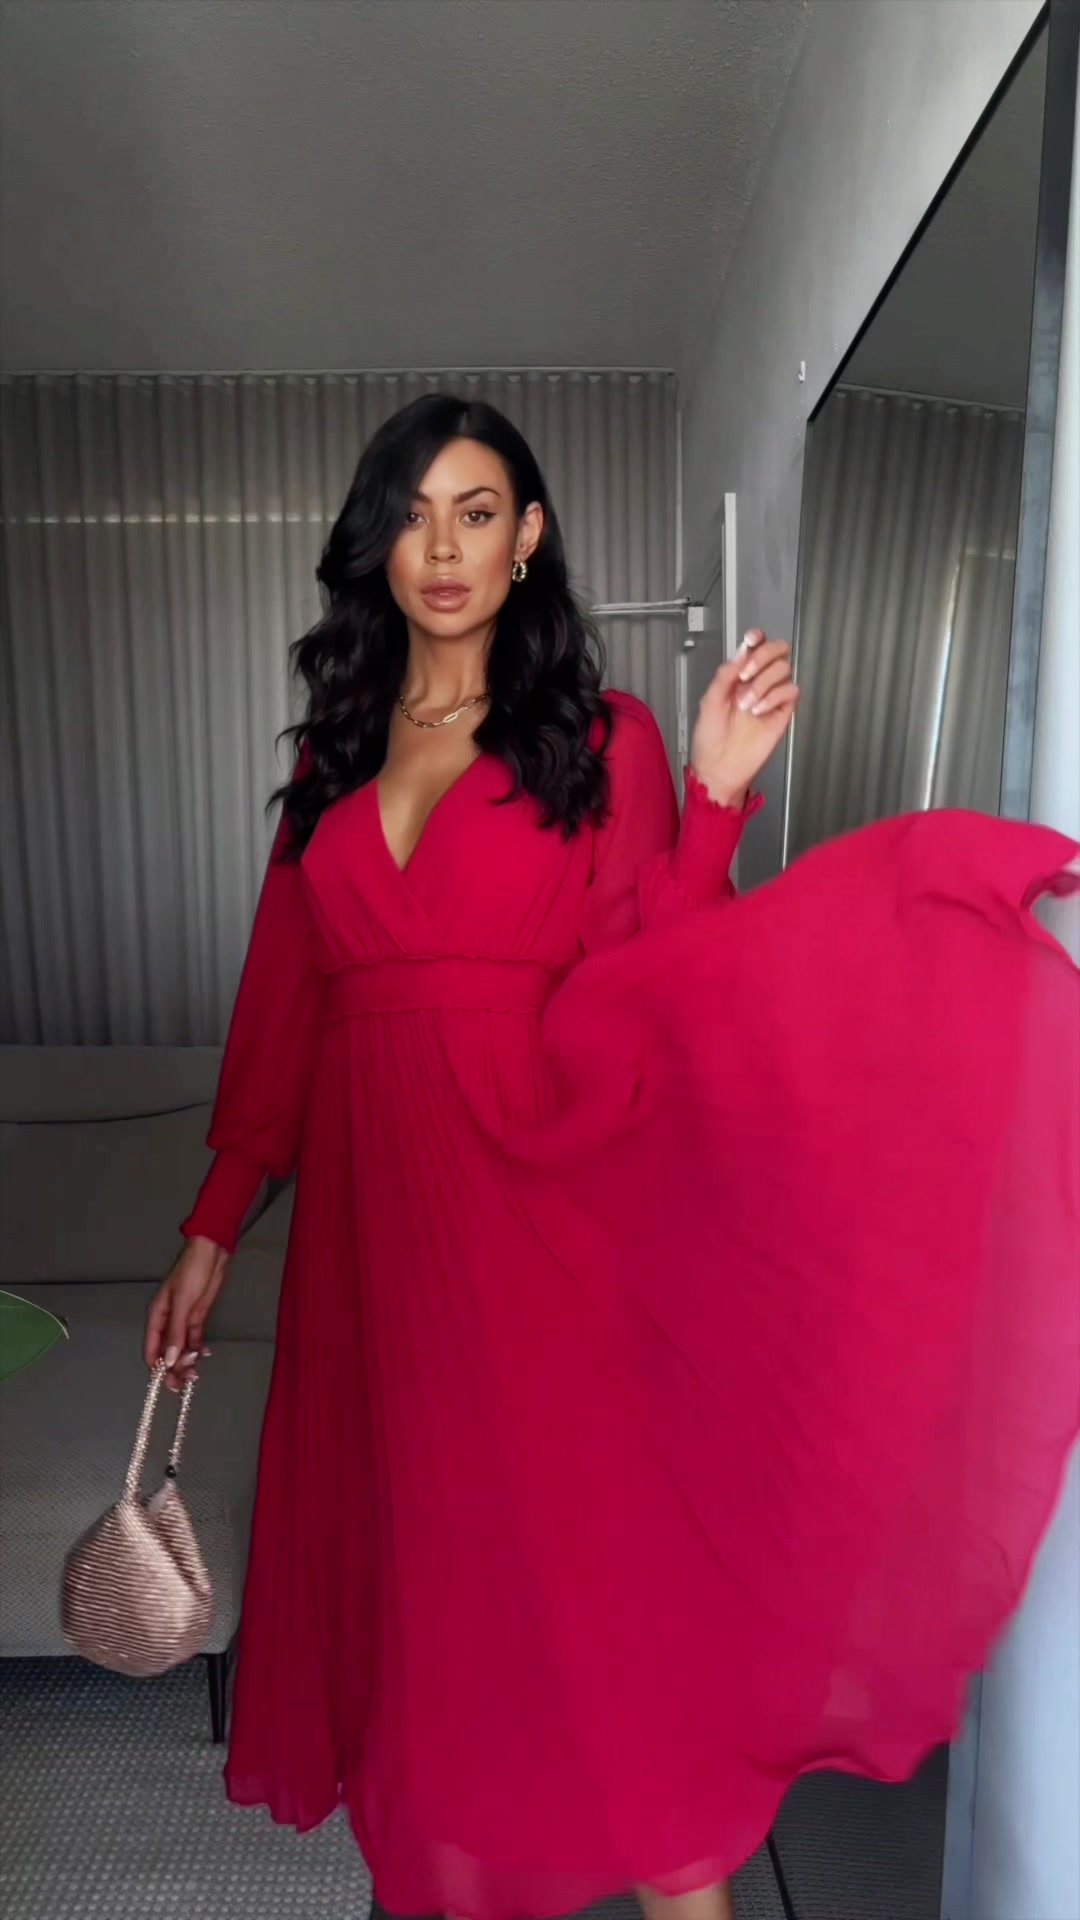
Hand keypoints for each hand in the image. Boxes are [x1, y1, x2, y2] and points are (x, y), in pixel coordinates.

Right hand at [144, 1236, 227, 1391]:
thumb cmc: (192, 1272)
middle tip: (187, 1380)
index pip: (151, 1350)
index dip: (158, 1368)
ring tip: (197, 1370)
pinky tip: (204, 1354)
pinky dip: (197, 1349)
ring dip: (187, 1361)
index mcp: (156, 1317)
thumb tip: (168, 1360)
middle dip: (174, 1368)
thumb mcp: (182, 1303)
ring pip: (180, 1349)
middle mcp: (167, 1322)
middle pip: (166, 1353)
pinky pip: (193, 1340)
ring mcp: (182, 1321)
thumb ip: (175, 1332)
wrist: (211, 1254)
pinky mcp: (196, 1318)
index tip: (169, 1381)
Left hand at [690, 629, 798, 807]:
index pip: (755, 646)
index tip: (751, 639)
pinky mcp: (783, 712)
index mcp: (738, 674)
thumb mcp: (710, 701)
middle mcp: (758, 681)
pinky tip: (759, 711)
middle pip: (777, 650)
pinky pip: (790, 691)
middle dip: (763, 656)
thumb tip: (741, 652)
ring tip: (746, 705)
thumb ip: (725, 674)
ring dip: (763, 683)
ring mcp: (772, 695)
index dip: (757, 637)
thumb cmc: (710, 737)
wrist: (720, 766)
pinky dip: (774, 697)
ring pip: (784, 669)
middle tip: (746, 674)